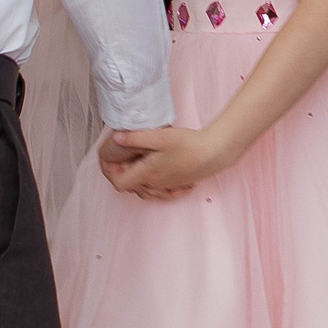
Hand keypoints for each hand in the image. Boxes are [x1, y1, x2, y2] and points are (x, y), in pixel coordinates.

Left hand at [100, 126, 231, 199]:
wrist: (214, 154)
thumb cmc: (188, 145)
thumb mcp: (159, 137)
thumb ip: (136, 138)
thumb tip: (117, 138)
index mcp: (147, 173)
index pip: (120, 183)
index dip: (113, 173)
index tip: (115, 160)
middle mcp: (155, 183)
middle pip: (132, 187)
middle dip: (126, 174)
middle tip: (127, 157)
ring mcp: (167, 185)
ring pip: (146, 190)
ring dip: (140, 180)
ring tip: (142, 164)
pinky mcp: (178, 183)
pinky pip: (161, 190)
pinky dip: (156, 185)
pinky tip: (161, 174)